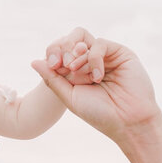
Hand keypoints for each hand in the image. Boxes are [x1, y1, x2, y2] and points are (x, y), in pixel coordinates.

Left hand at [32, 29, 161, 147]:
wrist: (127, 122)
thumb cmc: (99, 114)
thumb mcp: (70, 97)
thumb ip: (52, 79)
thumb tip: (33, 61)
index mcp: (77, 72)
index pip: (60, 53)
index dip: (53, 55)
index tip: (53, 66)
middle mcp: (90, 62)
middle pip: (71, 41)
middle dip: (63, 51)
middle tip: (64, 66)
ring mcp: (106, 57)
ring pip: (84, 40)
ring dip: (77, 57)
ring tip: (79, 74)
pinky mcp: (120, 53)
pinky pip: (100, 44)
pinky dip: (93, 58)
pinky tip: (97, 77)